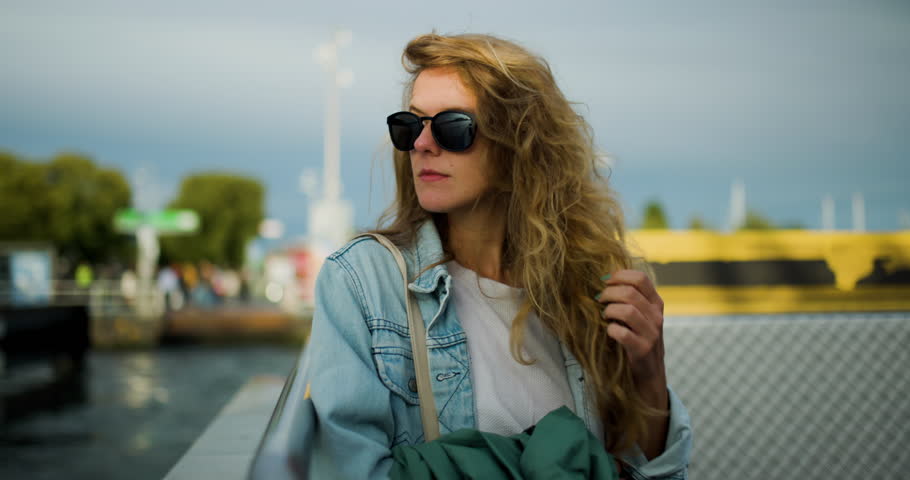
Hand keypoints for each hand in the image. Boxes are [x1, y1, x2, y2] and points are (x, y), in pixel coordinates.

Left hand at [594, 270, 665, 385]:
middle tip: (599, 299)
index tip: (605, 281)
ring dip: (609, 310)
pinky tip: (609, 331)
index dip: (619, 276)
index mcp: (656, 303)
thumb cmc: (638, 338)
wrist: (649, 372)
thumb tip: (604, 279)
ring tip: (604, 315)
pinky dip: (611, 330)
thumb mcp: (642, 316)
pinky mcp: (642, 349)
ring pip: (628, 311)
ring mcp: (652, 333)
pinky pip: (623, 333)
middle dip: (609, 293)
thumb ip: (631, 299)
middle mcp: (657, 316)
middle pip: (630, 293)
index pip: (641, 278)